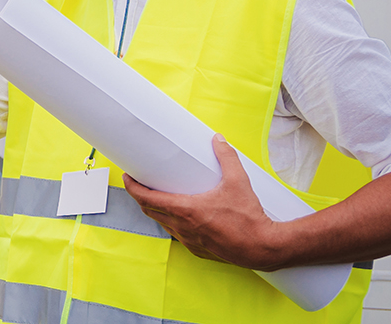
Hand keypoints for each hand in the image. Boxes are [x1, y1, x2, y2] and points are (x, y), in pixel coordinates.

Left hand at [123, 135, 283, 268]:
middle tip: (139, 183)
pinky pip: (177, 235)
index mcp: (186, 210)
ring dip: (156, 210)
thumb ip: (227, 157)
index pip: (146, 198)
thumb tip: (219, 140)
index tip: (127, 177)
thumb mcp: (238, 182)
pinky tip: (180, 216)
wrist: (263, 248)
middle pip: (150, 210)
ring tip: (158, 196)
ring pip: (163, 224)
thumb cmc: (249, 218)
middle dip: (141, 196)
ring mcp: (189, 241)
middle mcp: (182, 227)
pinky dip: (172, 223)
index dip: (132, 188)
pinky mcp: (198, 250)